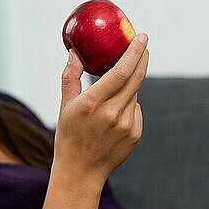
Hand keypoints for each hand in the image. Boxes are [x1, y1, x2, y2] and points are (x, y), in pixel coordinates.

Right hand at [53, 33, 148, 182]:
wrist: (80, 171)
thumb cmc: (69, 137)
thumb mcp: (65, 106)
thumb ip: (70, 78)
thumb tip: (74, 53)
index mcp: (92, 104)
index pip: (121, 71)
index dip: (134, 52)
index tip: (141, 37)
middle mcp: (112, 113)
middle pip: (136, 78)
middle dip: (142, 58)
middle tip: (143, 44)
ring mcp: (126, 125)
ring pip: (135, 93)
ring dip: (130, 84)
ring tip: (113, 91)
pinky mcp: (135, 134)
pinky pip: (136, 110)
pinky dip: (128, 104)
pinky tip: (114, 115)